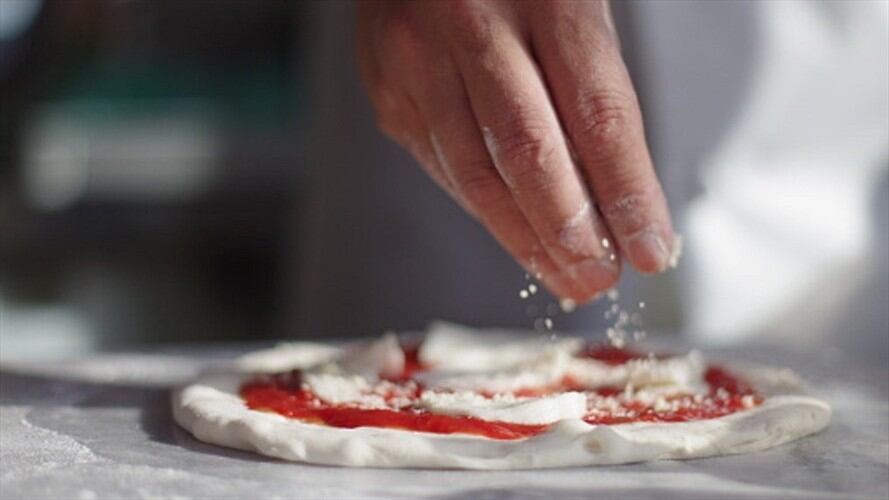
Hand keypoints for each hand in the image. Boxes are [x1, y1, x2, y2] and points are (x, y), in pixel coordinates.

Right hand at [356, 0, 675, 302]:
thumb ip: (593, 90)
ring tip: (564, 277)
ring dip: (526, 240)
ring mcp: (417, 58)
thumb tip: (618, 203)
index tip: (650, 248)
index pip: (597, 114)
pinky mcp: (388, 91)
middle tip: (599, 279)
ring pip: (476, 175)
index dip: (627, 193)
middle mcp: (472, 23)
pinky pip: (443, 168)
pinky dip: (486, 211)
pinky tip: (517, 234)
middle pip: (528, 153)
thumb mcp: (574, 7)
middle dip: (570, 232)